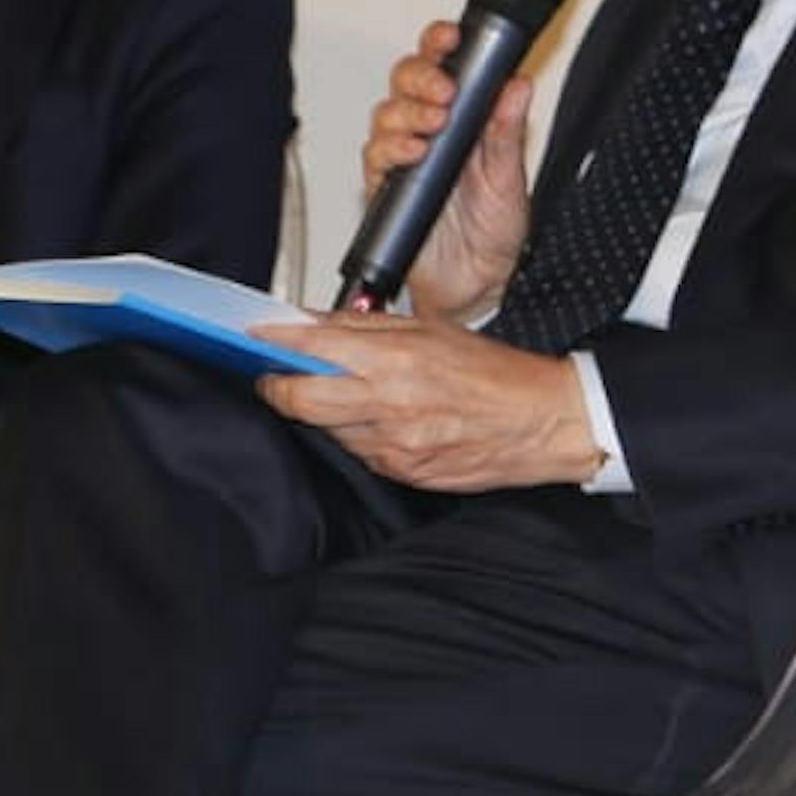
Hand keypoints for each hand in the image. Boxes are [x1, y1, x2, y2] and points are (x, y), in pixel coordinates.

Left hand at [257, 311, 602, 493]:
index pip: (309, 351)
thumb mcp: (429, 329)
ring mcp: (393, 445)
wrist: (543, 422)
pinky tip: (378, 420)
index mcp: (394, 360)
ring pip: (326, 429)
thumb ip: (362, 327)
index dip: (271, 345)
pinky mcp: (402, 473)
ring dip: (323, 412)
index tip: (252, 338)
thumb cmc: (495, 374)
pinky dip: (356, 434)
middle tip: (275, 375)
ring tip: (346, 393)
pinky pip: (358, 453)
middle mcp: (389, 406)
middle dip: (279, 387)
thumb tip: (310, 322)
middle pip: (299, 401)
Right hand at [358, 21, 535, 323]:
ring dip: (408, 112)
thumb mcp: (511, 178)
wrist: (477, 285)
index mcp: (463, 119)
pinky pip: (375, 155)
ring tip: (434, 123)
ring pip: (386, 112)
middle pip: (405, 81)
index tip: (452, 35)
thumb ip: (507, 131)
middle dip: (420, 76)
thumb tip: (517, 85)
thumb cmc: (494, 233)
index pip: (444, 65)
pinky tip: (413, 152)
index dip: (440, 43)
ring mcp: (405, 156)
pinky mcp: (386, 184)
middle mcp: (430, 131)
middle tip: (444, 89)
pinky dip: (391, 148)